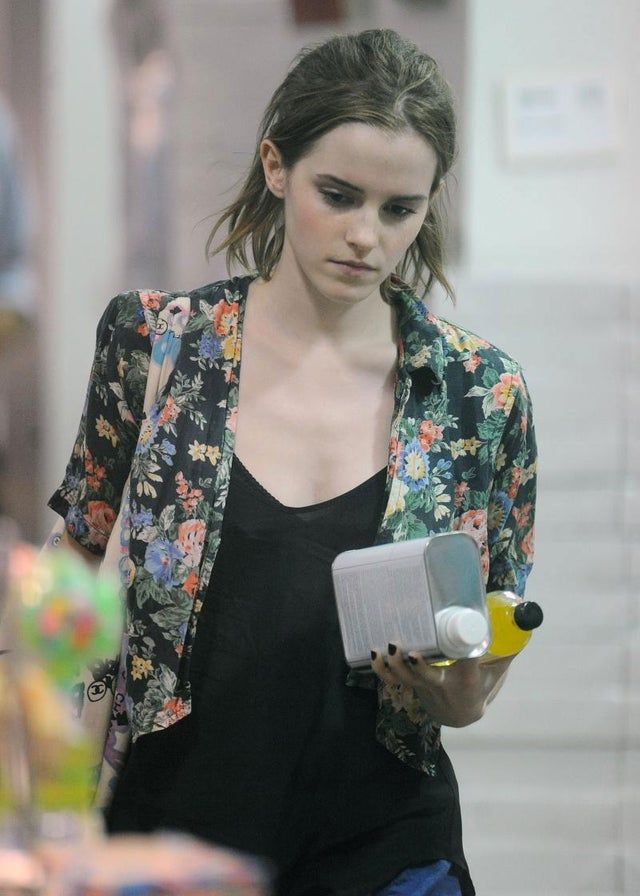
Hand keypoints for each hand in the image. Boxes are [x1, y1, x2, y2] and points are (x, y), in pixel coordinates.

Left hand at [369, 642, 512, 727]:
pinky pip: (394, 681)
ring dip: (397, 665)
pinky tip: (375, 654)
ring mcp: (425, 688)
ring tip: (389, 646)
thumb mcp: (496, 671)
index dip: (463, 652)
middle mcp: (444, 687)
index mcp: (468, 681)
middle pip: (429, 678)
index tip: (462, 634)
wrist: (461, 714)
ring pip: (408, 679)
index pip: (467, 665)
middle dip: (419, 665)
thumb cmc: (481, 687)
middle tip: (410, 648)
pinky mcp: (412, 686)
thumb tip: (524, 619)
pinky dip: (382, 670)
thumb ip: (505, 649)